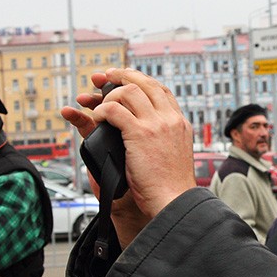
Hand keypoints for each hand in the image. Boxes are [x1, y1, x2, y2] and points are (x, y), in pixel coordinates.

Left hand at [64, 69, 195, 220]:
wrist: (174, 200)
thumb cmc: (171, 188)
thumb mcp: (175, 155)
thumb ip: (165, 140)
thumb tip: (150, 136)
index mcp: (179, 123)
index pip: (161, 90)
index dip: (142, 81)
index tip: (127, 79)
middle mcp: (170, 119)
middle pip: (145, 83)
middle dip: (122, 75)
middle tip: (106, 75)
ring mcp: (156, 124)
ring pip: (129, 91)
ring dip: (110, 94)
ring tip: (98, 103)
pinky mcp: (140, 133)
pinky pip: (115, 110)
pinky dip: (102, 110)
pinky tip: (96, 117)